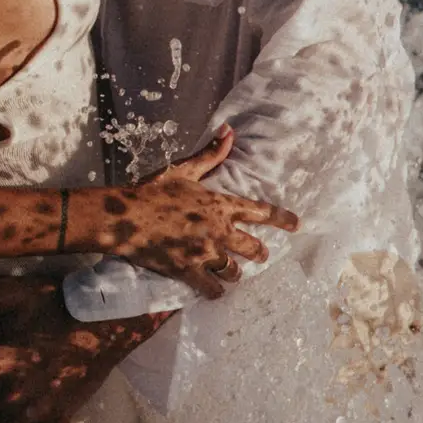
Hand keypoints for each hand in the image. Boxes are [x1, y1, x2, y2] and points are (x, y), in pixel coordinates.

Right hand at [118, 127, 298, 293]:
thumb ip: (210, 155)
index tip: (296, 225)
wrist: (125, 218)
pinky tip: (214, 291)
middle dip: (259, 253)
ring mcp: (205, 253)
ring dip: (234, 273)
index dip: (281, 219)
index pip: (260, 212)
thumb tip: (229, 131)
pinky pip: (212, 288)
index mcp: (220, 205)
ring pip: (233, 271)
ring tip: (232, 275)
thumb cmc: (153, 192)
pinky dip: (214, 291)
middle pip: (252, 248)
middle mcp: (219, 231)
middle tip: (260, 255)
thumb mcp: (183, 171)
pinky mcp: (189, 271)